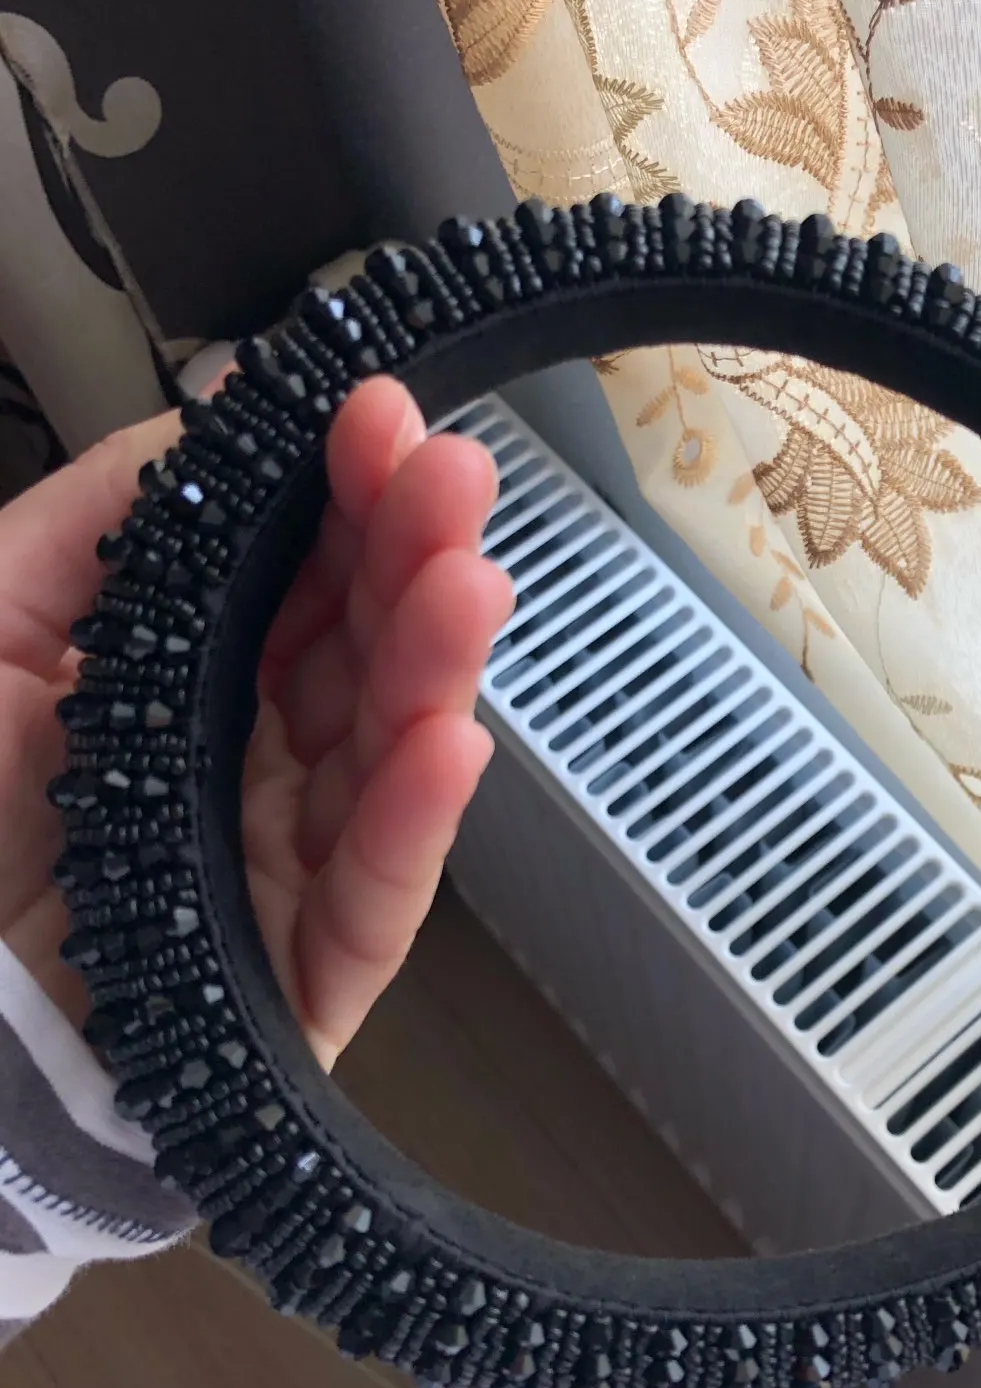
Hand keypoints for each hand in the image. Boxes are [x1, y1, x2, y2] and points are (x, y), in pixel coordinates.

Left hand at [0, 376, 512, 1067]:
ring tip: (467, 582)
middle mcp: (253, 763)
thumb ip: (106, 515)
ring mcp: (288, 866)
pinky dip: (414, 821)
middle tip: (453, 476)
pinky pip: (373, 896)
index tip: (377, 420)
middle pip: (360, 653)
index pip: (301, 578)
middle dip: (411, 555)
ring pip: (383, 757)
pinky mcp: (305, 976)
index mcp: (191, 682)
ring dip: (433, 665)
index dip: (346, 497)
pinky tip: (447, 742)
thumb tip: (228, 411)